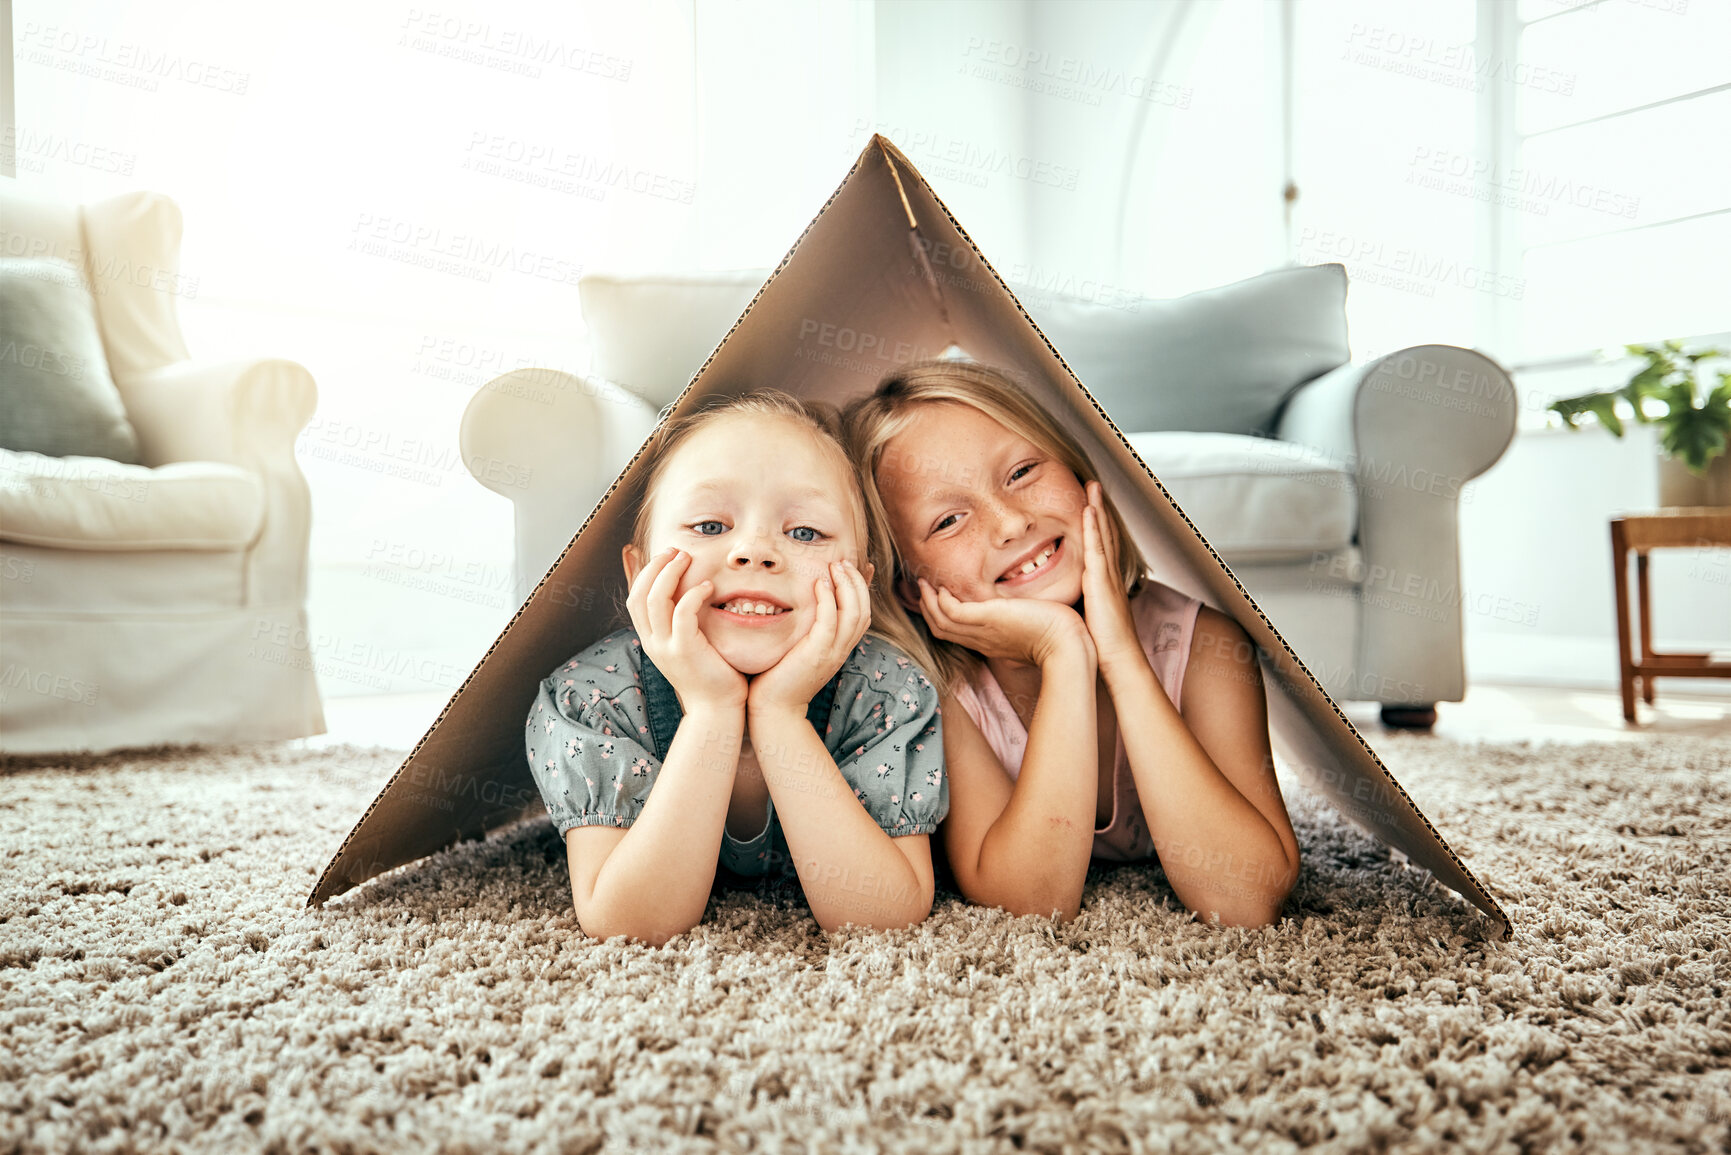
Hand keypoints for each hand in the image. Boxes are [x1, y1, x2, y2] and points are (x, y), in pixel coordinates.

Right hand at [625, 548, 747, 711]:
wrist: (717, 710)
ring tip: (687, 558)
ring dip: (670, 573)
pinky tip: (708, 586)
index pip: (634, 598)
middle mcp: (652, 642)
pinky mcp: (685, 651)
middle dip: (655, 567)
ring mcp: (665, 648)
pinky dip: (692, 594)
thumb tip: (685, 594)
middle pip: (639, 594)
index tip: (662, 553)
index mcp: (651, 639)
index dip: (642, 572)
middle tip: (676, 551)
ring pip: (655, 600)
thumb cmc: (711, 674)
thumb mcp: (689, 644)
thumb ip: (683, 621)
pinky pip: (682, 614)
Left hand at [748, 559, 871, 716]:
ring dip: (846, 585)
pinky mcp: (817, 653)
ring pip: (854, 612)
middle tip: (842, 562)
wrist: (773, 708)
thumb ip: (807, 629)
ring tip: (835, 566)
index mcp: (840, 648)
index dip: (863, 588)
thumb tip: (803, 606)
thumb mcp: (799, 649)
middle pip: (864, 609)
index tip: (857, 566)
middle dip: (856, 581)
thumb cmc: (778, 677)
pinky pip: (830, 621)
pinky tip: (819, 584)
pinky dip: (828, 600)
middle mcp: (841, 649)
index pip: (863, 613)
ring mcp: (832, 652)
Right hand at [915, 575, 1093, 670]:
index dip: (942, 617)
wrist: (1066, 646)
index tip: (938, 599)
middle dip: (928, 609)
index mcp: (990, 643)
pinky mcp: (987, 618)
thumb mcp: (1033, 632)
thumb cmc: (1058, 638)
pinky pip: (951, 611)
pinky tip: (943, 587)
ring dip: (928, 602)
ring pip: (941, 622)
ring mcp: (982, 631)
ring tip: (925, 584)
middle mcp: (981, 640)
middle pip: (941, 629)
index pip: (956, 633)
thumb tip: (1023, 620)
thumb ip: (1022, 627)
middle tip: (923, 589)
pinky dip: (941, 600)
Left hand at [1080, 480, 1141, 675]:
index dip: (1098, 525)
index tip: (1091, 506)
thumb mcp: (1087, 620)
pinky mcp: (1101, 582)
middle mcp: (1109, 575)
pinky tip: (1089, 510)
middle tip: (1093, 486)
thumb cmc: (1103, 647)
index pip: (1102, 547)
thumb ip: (1078, 606)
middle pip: (1106, 534)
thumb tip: (1059, 604)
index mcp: (1105, 584)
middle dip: (1100, 508)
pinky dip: (1094, 527)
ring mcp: (1107, 576)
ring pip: (1103, 535)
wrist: (1118, 661)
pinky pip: (1097, 548)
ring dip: (1098, 508)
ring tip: (1092, 486)